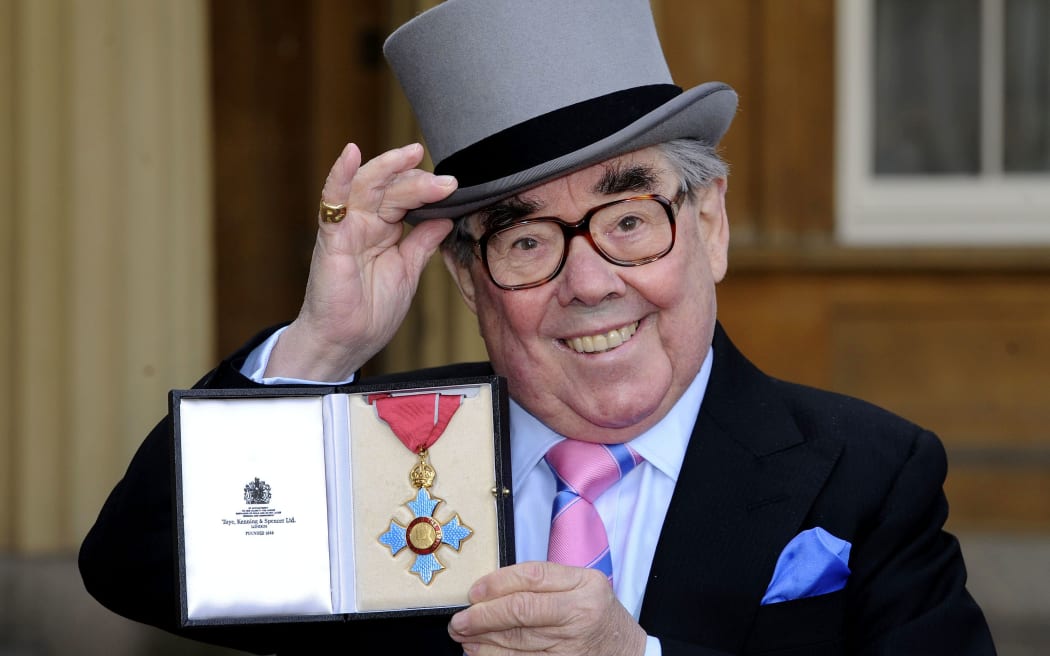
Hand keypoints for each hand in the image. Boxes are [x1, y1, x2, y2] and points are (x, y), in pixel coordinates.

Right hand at [265, 142, 456, 380]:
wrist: (347, 343)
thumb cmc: (371, 312)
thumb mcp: (408, 272)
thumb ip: (422, 243)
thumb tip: (445, 217)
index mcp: (383, 231)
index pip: (405, 197)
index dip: (428, 190)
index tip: (454, 187)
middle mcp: (364, 223)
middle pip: (391, 188)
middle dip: (418, 180)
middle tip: (446, 181)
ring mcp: (347, 228)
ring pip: (367, 186)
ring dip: (390, 168)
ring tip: (412, 154)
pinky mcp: (331, 239)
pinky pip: (332, 202)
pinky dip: (340, 176)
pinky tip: (351, 154)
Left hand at [448, 562, 647, 655]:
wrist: (629, 653)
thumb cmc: (599, 615)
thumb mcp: (583, 585)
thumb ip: (545, 582)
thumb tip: (491, 589)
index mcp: (584, 586)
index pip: (532, 578)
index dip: (497, 583)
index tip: (474, 592)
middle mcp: (581, 614)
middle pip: (521, 611)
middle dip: (483, 616)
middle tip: (459, 621)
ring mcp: (573, 647)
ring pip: (518, 643)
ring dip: (484, 642)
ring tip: (464, 638)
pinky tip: (482, 655)